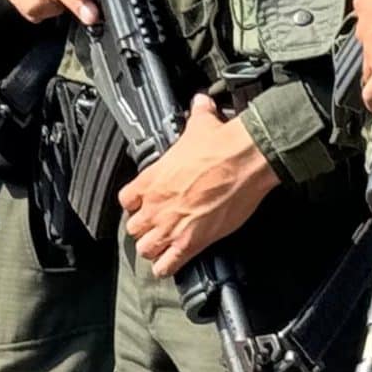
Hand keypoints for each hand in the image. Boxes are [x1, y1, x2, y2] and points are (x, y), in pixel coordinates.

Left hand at [120, 96, 277, 274]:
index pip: (125, 200)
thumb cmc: (222, 144)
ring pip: (146, 249)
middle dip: (145, 229)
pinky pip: (167, 265)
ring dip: (154, 250)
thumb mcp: (201, 125)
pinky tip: (170, 266)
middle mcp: (155, 205)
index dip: (136, 205)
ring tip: (165, 247)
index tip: (146, 204)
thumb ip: (196, 115)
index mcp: (151, 180)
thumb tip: (200, 103)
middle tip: (160, 226)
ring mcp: (171, 225)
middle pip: (134, 229)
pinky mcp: (191, 242)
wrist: (246, 159)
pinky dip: (167, 268)